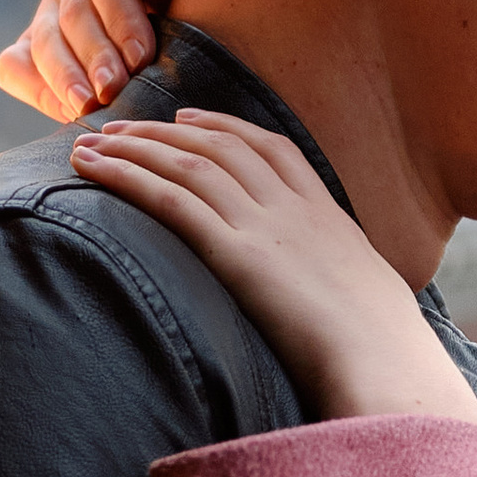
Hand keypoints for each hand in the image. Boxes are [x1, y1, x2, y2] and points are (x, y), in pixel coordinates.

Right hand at [0, 0, 178, 118]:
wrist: (172, 49)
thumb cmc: (185, 21)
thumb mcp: (184, 0)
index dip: (122, 20)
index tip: (141, 58)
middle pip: (75, 11)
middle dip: (95, 54)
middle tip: (112, 88)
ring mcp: (47, 8)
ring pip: (43, 40)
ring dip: (64, 76)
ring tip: (85, 106)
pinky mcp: (26, 47)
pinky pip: (14, 66)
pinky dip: (37, 90)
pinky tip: (67, 112)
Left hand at [73, 113, 476, 428]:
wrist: (385, 358)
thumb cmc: (383, 348)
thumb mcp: (370, 299)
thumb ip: (341, 287)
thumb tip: (335, 306)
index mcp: (327, 215)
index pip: (272, 149)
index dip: (225, 127)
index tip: (189, 118)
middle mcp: (293, 208)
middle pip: (220, 147)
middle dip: (165, 131)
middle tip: (121, 126)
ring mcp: (265, 226)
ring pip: (188, 164)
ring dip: (134, 147)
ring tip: (91, 143)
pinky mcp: (237, 254)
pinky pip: (171, 200)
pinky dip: (127, 177)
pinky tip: (95, 170)